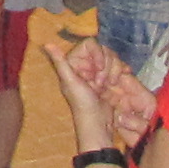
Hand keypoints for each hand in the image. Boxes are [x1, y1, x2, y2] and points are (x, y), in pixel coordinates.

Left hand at [43, 27, 154, 146]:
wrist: (98, 123)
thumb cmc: (82, 104)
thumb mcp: (70, 82)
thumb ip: (60, 62)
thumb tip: (46, 44)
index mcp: (74, 62)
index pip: (90, 44)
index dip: (97, 54)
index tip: (99, 68)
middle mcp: (85, 64)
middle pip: (103, 49)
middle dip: (106, 65)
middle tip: (100, 82)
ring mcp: (98, 71)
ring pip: (112, 57)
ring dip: (114, 71)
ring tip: (108, 85)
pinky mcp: (109, 78)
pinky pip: (119, 66)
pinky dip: (122, 71)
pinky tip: (120, 79)